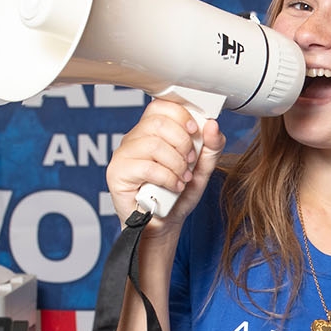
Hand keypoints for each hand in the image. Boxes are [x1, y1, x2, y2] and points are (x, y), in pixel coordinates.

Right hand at [107, 99, 225, 230]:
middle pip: (159, 123)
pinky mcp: (117, 173)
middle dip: (183, 144)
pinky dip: (168, 178)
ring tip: (182, 178)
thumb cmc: (178, 194)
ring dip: (177, 164)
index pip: (161, 106)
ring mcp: (123, 155)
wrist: (164, 225)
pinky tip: (173, 186)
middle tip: (190, 163)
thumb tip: (213, 124)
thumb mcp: (202, 168)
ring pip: (154, 145)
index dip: (181, 115)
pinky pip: (147, 167)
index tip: (195, 132)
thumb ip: (211, 146)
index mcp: (152, 131)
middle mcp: (134, 139)